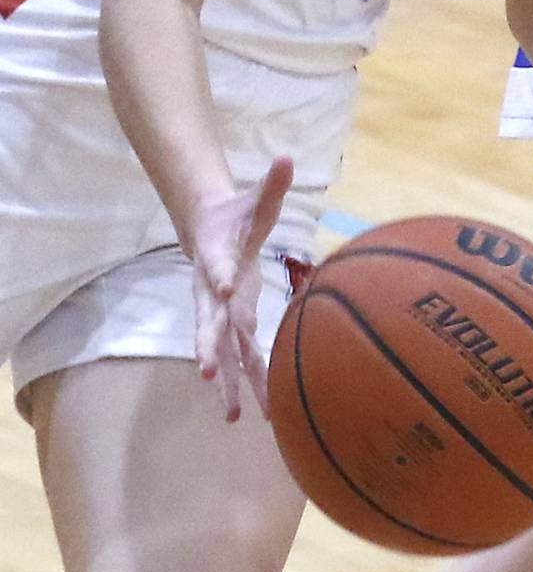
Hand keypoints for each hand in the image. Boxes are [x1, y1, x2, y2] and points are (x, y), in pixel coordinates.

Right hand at [189, 155, 293, 421]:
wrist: (208, 231)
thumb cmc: (236, 216)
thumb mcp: (255, 200)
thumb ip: (272, 185)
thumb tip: (287, 156)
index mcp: (218, 257)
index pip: (219, 263)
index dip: (222, 272)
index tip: (225, 284)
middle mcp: (212, 292)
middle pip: (209, 320)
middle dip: (209, 344)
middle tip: (207, 370)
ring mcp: (219, 313)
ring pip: (221, 351)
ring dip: (227, 381)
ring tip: (231, 415)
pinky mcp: (231, 324)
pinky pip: (236, 358)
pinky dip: (243, 383)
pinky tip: (249, 414)